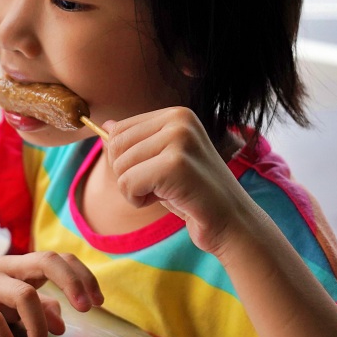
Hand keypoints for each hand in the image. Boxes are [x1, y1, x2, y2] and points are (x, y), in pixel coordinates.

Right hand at [0, 252, 102, 336]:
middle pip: (46, 261)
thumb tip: (63, 323)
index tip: (98, 301)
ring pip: (22, 293)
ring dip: (39, 325)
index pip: (59, 258)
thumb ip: (38, 306)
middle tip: (87, 309)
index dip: (82, 275)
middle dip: (72, 282)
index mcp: (22, 266)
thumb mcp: (10, 296)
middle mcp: (8, 268)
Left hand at [103, 107, 251, 255]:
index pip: (119, 130)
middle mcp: (179, 119)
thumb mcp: (162, 162)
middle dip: (128, 174)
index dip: (127, 160)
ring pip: (120, 166)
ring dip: (135, 190)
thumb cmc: (193, 194)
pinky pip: (128, 184)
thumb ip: (137, 142)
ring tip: (167, 192)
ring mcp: (179, 140)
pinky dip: (138, 201)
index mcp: (177, 114)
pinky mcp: (176, 164)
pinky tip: (167, 200)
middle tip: (160, 186)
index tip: (156, 172)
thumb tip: (106, 126)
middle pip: (116, 146)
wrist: (231, 223)